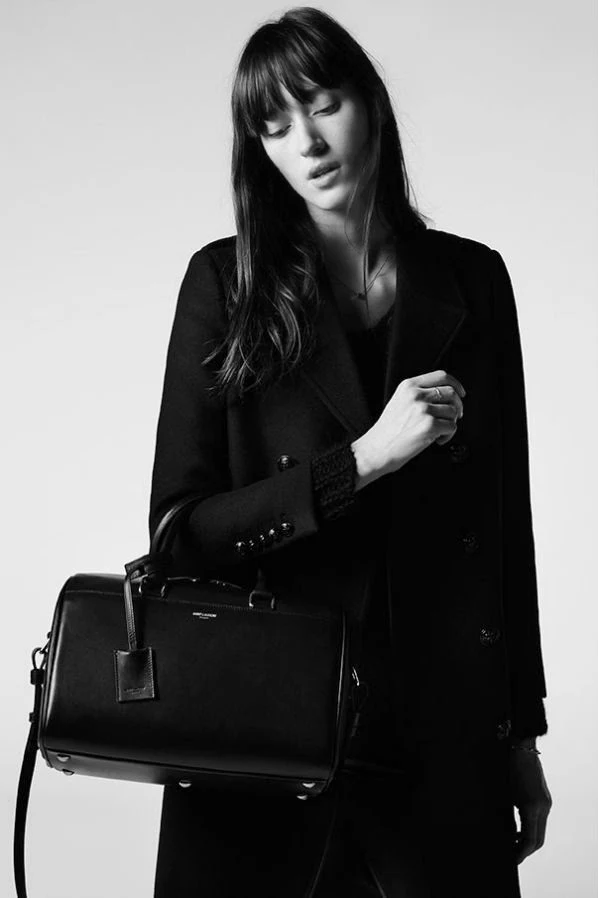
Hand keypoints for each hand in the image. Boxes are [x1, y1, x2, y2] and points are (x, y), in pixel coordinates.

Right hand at [353, 369, 466, 480]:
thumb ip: (419, 394)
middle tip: (453, 418)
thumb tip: (446, 397)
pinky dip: (448, 436)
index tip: (461, 393)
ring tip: (437, 432)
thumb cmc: (388, 431)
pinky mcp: (429, 425)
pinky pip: (452, 427)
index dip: (456, 384)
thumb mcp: (400, 402)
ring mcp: (423, 409)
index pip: (441, 376)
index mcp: (409, 386)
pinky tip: (436, 440)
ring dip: (450, 424)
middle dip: (457, 407)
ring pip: (453, 411)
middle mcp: (416, 395)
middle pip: (451, 393)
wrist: (376, 449)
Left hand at [509, 748, 552, 863]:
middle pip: (538, 840)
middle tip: (512, 855)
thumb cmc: (506, 767)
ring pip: (540, 831)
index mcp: (531, 807)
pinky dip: (531, 829)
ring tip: (513, 843)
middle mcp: (542, 807)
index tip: (512, 859)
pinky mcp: (544, 798)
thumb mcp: (503, 792)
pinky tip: (518, 829)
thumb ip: (505, 812)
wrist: (521, 748)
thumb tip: (503, 830)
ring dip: (528, 840)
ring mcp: (545, 803)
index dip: (521, 853)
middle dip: (525, 850)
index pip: (530, 841)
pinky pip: (540, 821)